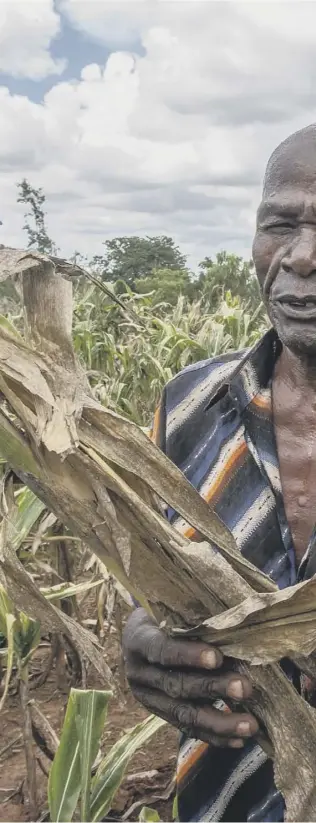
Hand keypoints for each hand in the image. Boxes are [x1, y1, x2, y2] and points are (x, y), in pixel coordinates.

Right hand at [123, 608, 258, 748]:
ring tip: (250, 725)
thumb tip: (233, 625)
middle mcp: (138, 673)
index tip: (218, 657)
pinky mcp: (160, 714)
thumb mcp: (169, 610)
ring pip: (182, 714)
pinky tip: (237, 740)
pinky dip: (213, 735)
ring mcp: (147, 697)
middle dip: (212, 688)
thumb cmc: (163, 614)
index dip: (188, 655)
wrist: (138, 636)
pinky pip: (186, 728)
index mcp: (138, 641)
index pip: (161, 650)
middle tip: (245, 688)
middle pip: (175, 685)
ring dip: (219, 721)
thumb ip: (191, 620)